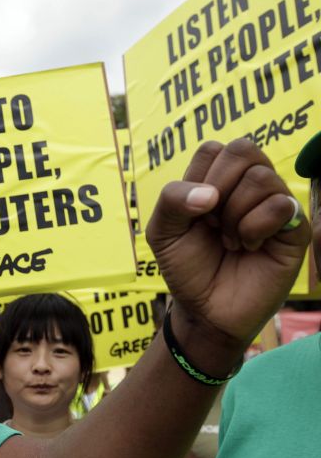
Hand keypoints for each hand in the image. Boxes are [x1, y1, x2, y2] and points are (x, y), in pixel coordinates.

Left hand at [147, 139, 308, 358]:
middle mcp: (250, 185)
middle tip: (212, 224)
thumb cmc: (186, 266)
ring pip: (261, 177)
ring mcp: (275, 203)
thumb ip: (171, 200)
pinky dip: (255, 228)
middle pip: (243, 150)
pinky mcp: (295, 227)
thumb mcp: (162, 232)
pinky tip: (249, 247)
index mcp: (218, 178)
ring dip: (235, 214)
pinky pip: (281, 205)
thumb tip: (210, 194)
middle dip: (218, 189)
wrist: (205, 309)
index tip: (193, 213)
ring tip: (230, 240)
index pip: (214, 149)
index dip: (199, 179)